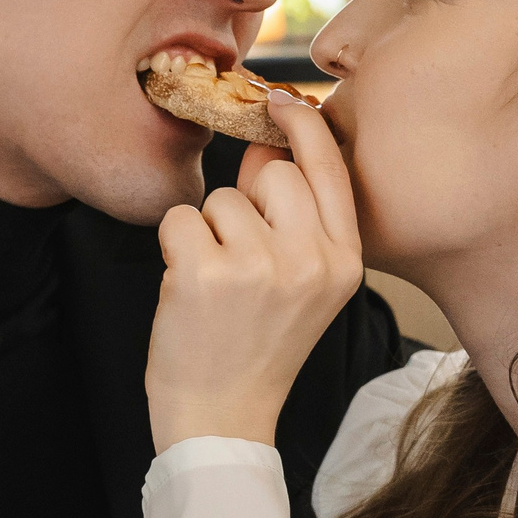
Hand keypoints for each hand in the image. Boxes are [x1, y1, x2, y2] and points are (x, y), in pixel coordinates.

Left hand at [146, 92, 361, 452]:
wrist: (222, 418)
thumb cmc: (256, 348)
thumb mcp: (304, 287)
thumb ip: (295, 218)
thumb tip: (267, 142)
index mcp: (344, 263)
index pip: (330, 169)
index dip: (305, 126)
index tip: (282, 99)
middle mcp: (310, 260)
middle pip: (271, 175)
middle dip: (244, 202)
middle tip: (237, 259)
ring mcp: (259, 266)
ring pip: (220, 198)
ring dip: (206, 233)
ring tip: (215, 287)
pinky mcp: (205, 273)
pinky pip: (179, 218)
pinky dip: (172, 247)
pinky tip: (187, 290)